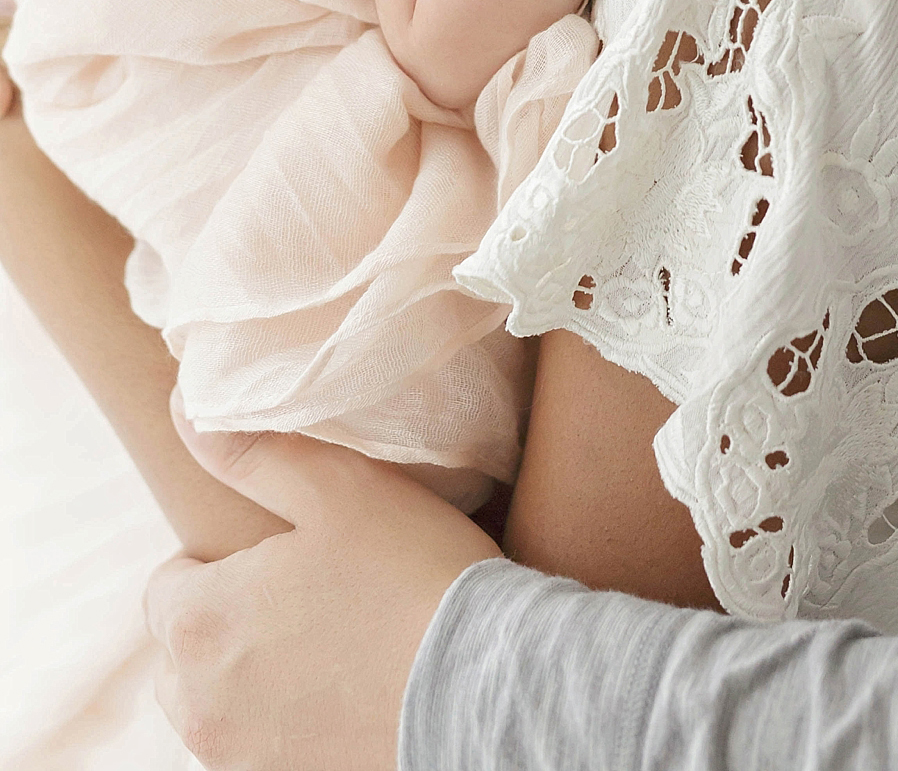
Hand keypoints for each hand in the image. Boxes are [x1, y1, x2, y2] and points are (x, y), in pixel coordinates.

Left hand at [145, 411, 500, 769]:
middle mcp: (199, 705)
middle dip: (225, 624)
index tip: (276, 552)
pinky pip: (258, 749)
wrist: (483, 688)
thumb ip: (252, 450)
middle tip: (301, 595)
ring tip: (327, 642)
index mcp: (199, 623)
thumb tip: (184, 410)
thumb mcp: (337, 487)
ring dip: (249, 678)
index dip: (217, 560)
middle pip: (182, 655)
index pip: (165, 586)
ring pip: (216, 707)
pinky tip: (345, 691)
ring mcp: (238, 759)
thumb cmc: (410, 575)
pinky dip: (284, 723)